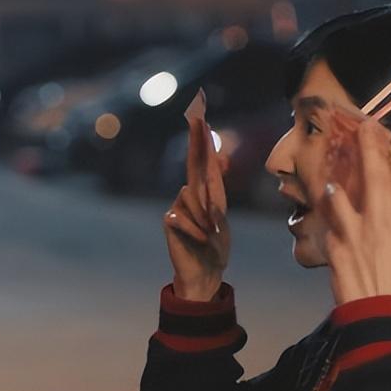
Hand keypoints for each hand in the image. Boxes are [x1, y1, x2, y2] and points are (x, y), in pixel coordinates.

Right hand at [162, 102, 230, 300]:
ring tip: (208, 234)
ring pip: (192, 197)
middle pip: (192, 164)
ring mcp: (179, 207)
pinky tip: (198, 240)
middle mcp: (192, 196)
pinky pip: (183, 217)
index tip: (199, 118)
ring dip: (204, 217)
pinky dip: (195, 230)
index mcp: (209, 194)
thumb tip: (212, 169)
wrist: (204, 273)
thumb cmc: (215, 248)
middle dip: (196, 141)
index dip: (202, 141)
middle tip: (196, 116)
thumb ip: (214, 197)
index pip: (205, 163)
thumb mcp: (221, 220)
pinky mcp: (170, 220)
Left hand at [314, 117, 390, 304]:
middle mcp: (368, 222)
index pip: (381, 174)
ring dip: (334, 191)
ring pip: (335, 200)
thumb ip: (390, 212)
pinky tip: (331, 222)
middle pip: (359, 180)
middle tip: (351, 135)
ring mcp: (347, 234)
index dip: (372, 148)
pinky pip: (328, 227)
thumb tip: (384, 192)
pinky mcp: (331, 248)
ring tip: (332, 187)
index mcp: (389, 217)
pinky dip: (330, 221)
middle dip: (355, 155)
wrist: (374, 302)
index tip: (368, 127)